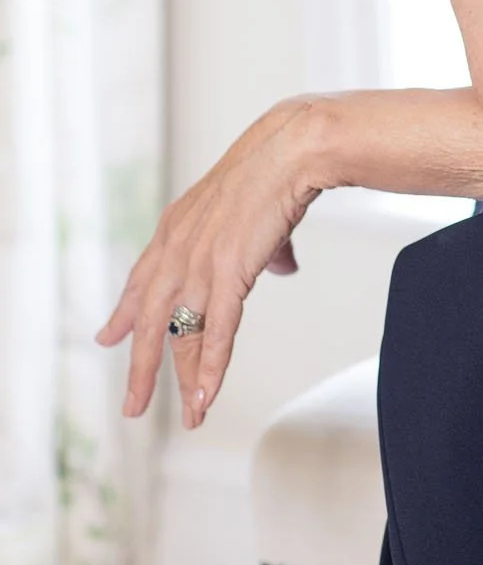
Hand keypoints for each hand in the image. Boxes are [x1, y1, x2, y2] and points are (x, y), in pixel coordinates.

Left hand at [93, 98, 325, 428]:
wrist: (292, 148)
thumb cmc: (279, 167)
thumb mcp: (253, 208)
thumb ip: (262, 244)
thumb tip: (283, 266)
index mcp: (176, 226)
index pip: (141, 279)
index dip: (123, 313)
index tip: (108, 337)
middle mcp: (177, 248)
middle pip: (148, 320)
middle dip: (140, 366)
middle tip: (133, 403)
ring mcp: (199, 263)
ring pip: (179, 335)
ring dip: (183, 381)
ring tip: (188, 417)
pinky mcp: (227, 273)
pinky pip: (214, 333)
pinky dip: (211, 369)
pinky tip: (206, 398)